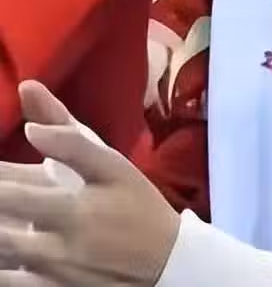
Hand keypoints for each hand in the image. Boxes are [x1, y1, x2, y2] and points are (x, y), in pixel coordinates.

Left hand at [0, 82, 179, 285]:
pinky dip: (3, 267)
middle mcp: (55, 243)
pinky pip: (10, 283)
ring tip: (4, 213)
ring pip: (3, 250)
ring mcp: (51, 274)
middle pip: (1, 219)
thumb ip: (68, 134)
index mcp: (71, 206)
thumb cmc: (137, 206)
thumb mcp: (114, 166)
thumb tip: (27, 91)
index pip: (5, 186)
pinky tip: (7, 251)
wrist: (166, 265)